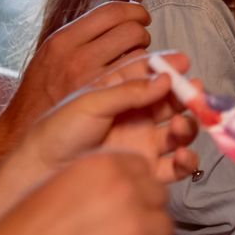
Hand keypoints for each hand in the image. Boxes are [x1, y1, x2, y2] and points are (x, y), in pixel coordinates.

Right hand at [0, 0, 153, 136]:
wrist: (26, 136)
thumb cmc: (41, 96)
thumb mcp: (51, 56)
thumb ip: (80, 37)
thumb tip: (118, 18)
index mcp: (63, 40)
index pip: (111, 11)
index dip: (133, 11)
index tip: (139, 16)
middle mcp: (77, 56)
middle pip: (130, 29)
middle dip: (141, 34)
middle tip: (138, 43)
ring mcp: (93, 80)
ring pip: (140, 54)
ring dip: (145, 56)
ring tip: (135, 64)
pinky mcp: (106, 101)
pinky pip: (137, 79)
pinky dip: (142, 78)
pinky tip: (134, 82)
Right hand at [0, 144, 175, 234]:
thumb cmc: (28, 227)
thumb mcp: (64, 181)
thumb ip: (99, 178)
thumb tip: (126, 186)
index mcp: (108, 164)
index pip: (144, 171)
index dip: (132, 191)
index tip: (115, 207)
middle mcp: (128, 188)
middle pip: (159, 199)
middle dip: (143, 214)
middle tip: (117, 234)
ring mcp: (137, 224)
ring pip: (165, 228)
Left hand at [10, 57, 193, 189]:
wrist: (41, 171)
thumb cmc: (58, 131)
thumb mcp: (91, 102)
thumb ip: (129, 91)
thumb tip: (165, 78)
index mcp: (121, 95)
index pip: (152, 76)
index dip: (170, 69)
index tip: (184, 63)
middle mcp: (136, 117)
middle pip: (172, 103)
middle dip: (186, 97)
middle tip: (193, 92)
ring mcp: (143, 144)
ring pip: (179, 133)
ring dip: (188, 126)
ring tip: (180, 125)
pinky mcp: (147, 171)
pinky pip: (176, 166)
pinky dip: (187, 159)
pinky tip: (182, 154)